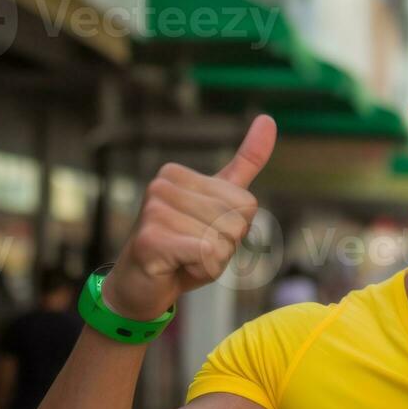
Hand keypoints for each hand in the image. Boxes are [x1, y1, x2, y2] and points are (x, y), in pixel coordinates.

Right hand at [103, 115, 276, 319]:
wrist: (139, 289)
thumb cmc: (183, 249)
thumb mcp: (220, 206)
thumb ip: (244, 165)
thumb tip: (268, 119)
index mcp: (178, 174)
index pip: (246, 203)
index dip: (234, 231)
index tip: (203, 235)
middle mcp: (162, 185)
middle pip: (237, 222)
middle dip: (224, 247)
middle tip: (192, 251)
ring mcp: (154, 210)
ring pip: (224, 241)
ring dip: (211, 261)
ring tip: (182, 259)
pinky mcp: (151, 239)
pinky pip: (208, 254)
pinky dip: (202, 270)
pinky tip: (176, 268)